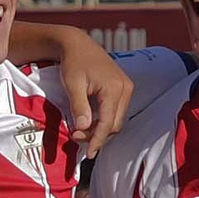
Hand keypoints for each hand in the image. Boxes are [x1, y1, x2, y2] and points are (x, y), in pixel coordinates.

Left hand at [59, 34, 133, 156]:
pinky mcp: (123, 88)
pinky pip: (117, 110)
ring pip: (117, 119)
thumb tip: (83, 128)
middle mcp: (125, 89)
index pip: (108, 123)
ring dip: (100, 128)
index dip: (97, 140)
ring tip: (80, 128)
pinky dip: (104, 119)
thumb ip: (79, 107)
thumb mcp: (72, 84)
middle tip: (75, 135)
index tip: (88, 153)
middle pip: (115, 124)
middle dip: (97, 135)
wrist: (77, 44)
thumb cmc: (73, 62)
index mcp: (114, 88)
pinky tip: (89, 120)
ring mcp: (126, 88)